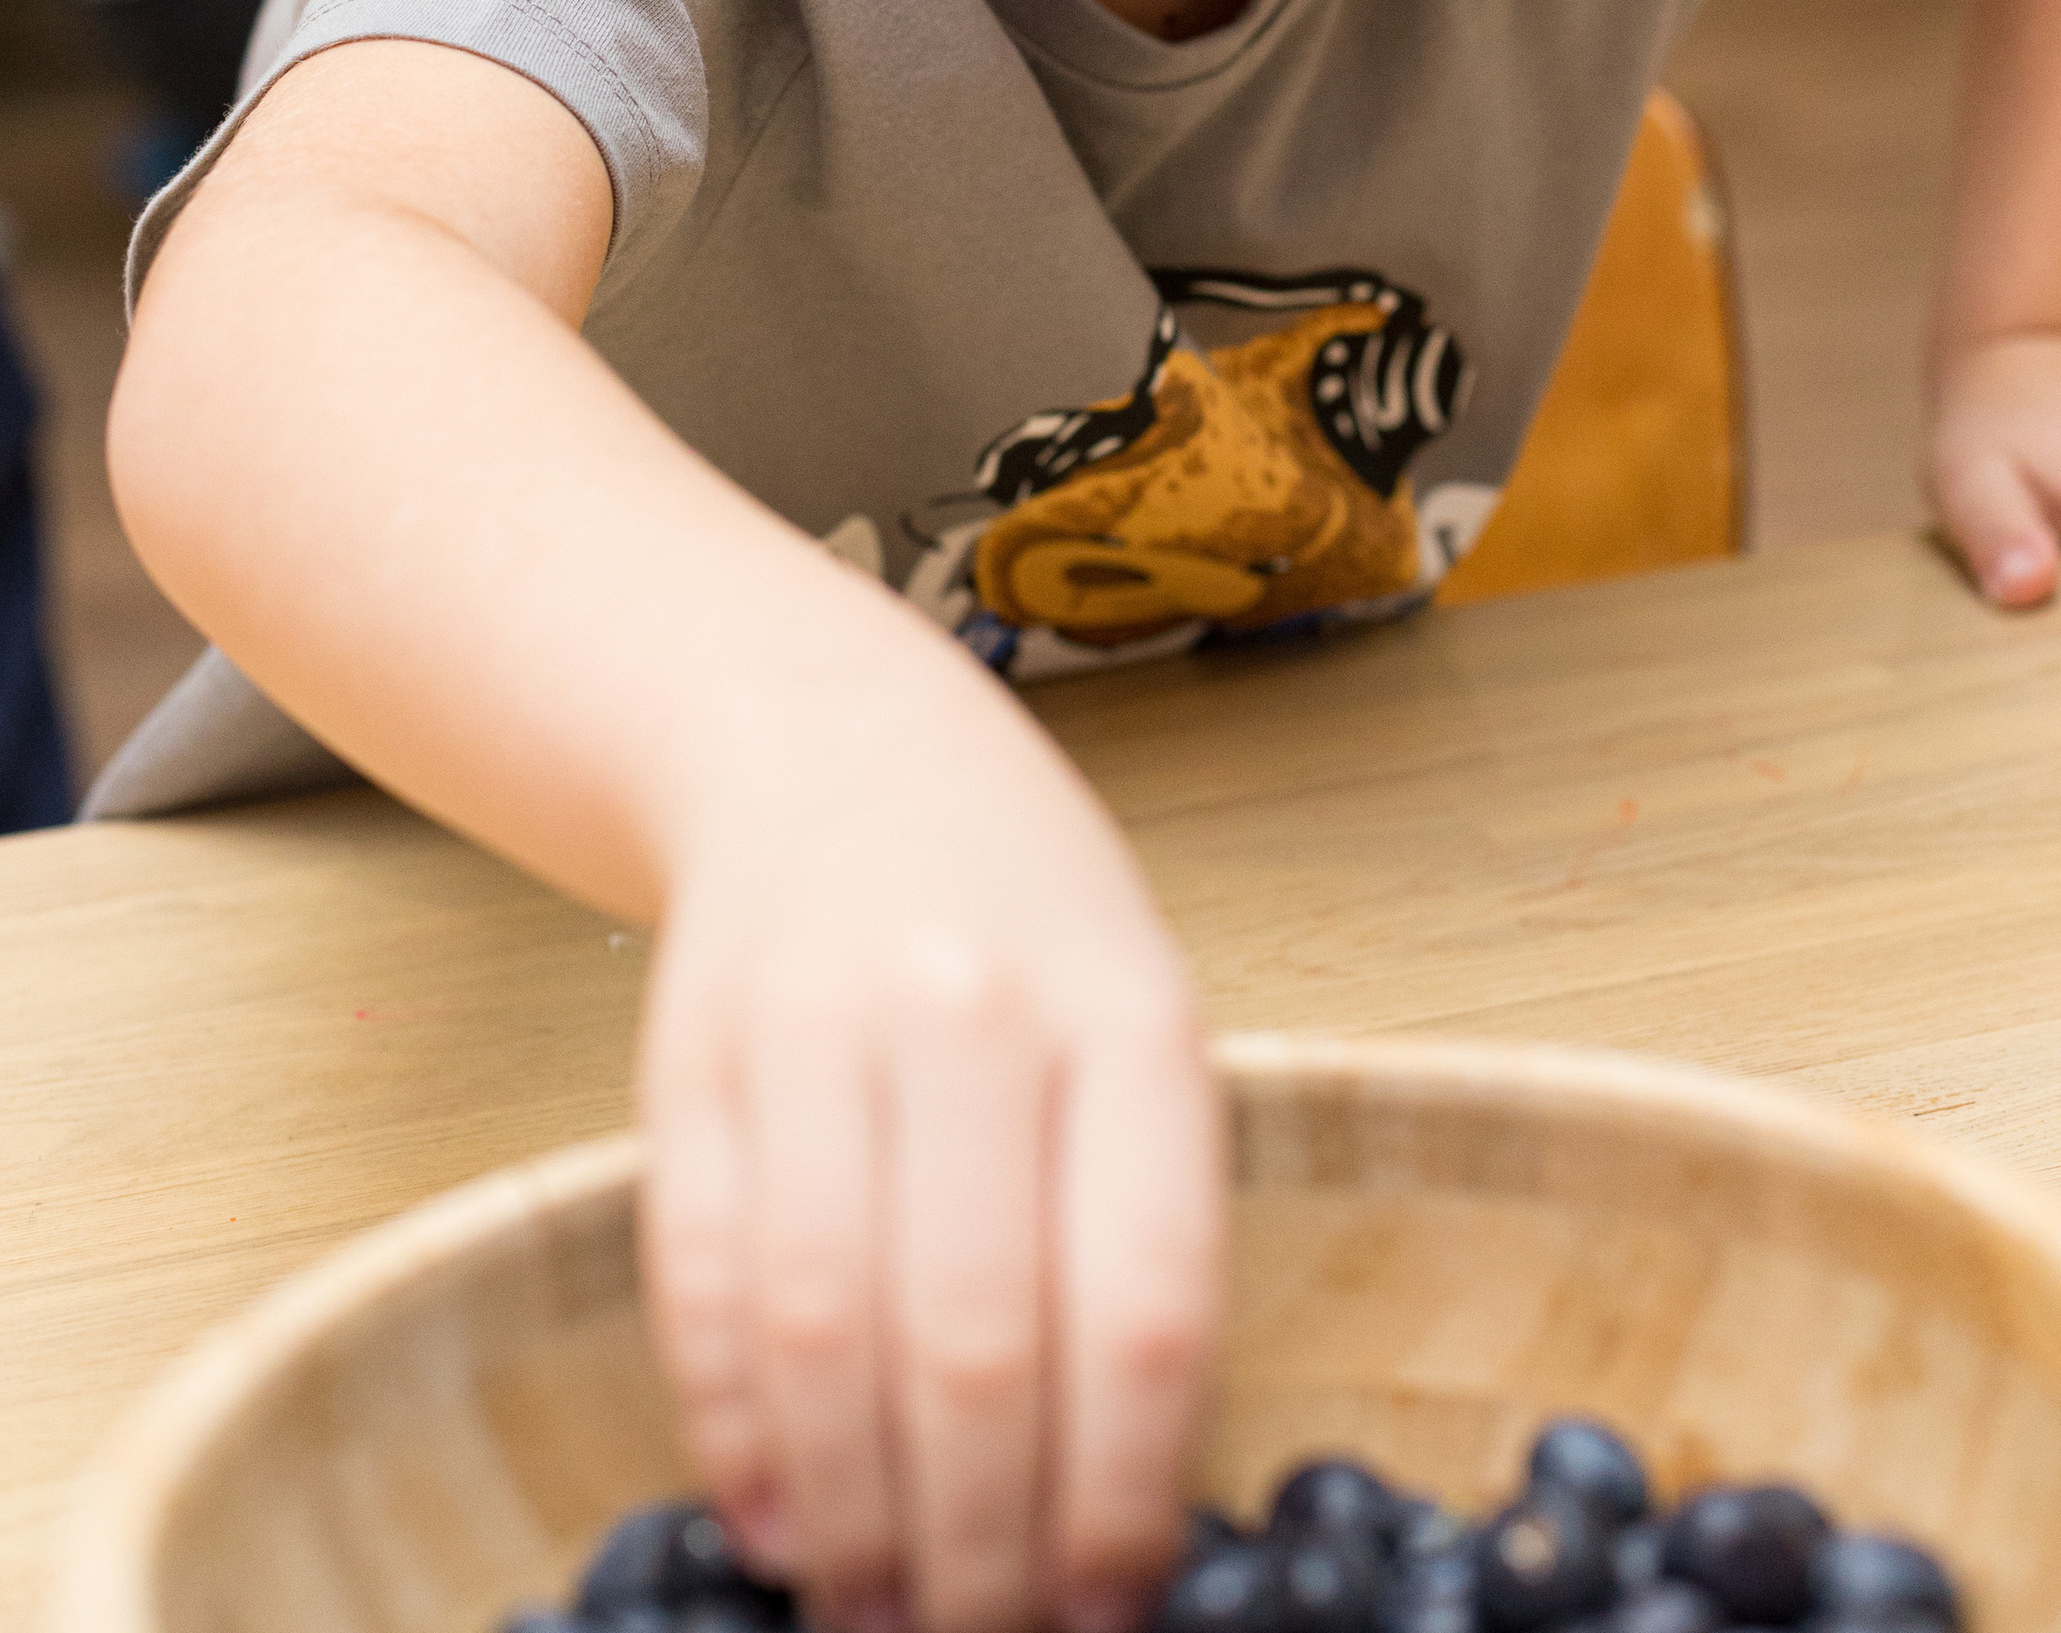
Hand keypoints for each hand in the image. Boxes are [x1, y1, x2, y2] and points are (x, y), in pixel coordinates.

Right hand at [638, 674, 1220, 1632]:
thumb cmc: (1023, 920)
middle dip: (979, 1546)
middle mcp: (974, 1012)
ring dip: (852, 1515)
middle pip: (976, 1342)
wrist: (831, 744)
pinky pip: (706, 1282)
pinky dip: (735, 1429)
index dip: (1124, 1490)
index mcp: (1127, 1014)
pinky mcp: (687, 1060)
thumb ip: (1134, 1226)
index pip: (1144, 1300)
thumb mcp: (1137, 1018)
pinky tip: (774, 1513)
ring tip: (873, 1615)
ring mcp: (817, 1028)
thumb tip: (1118, 1505)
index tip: (1112, 1607)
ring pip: (825, 1330)